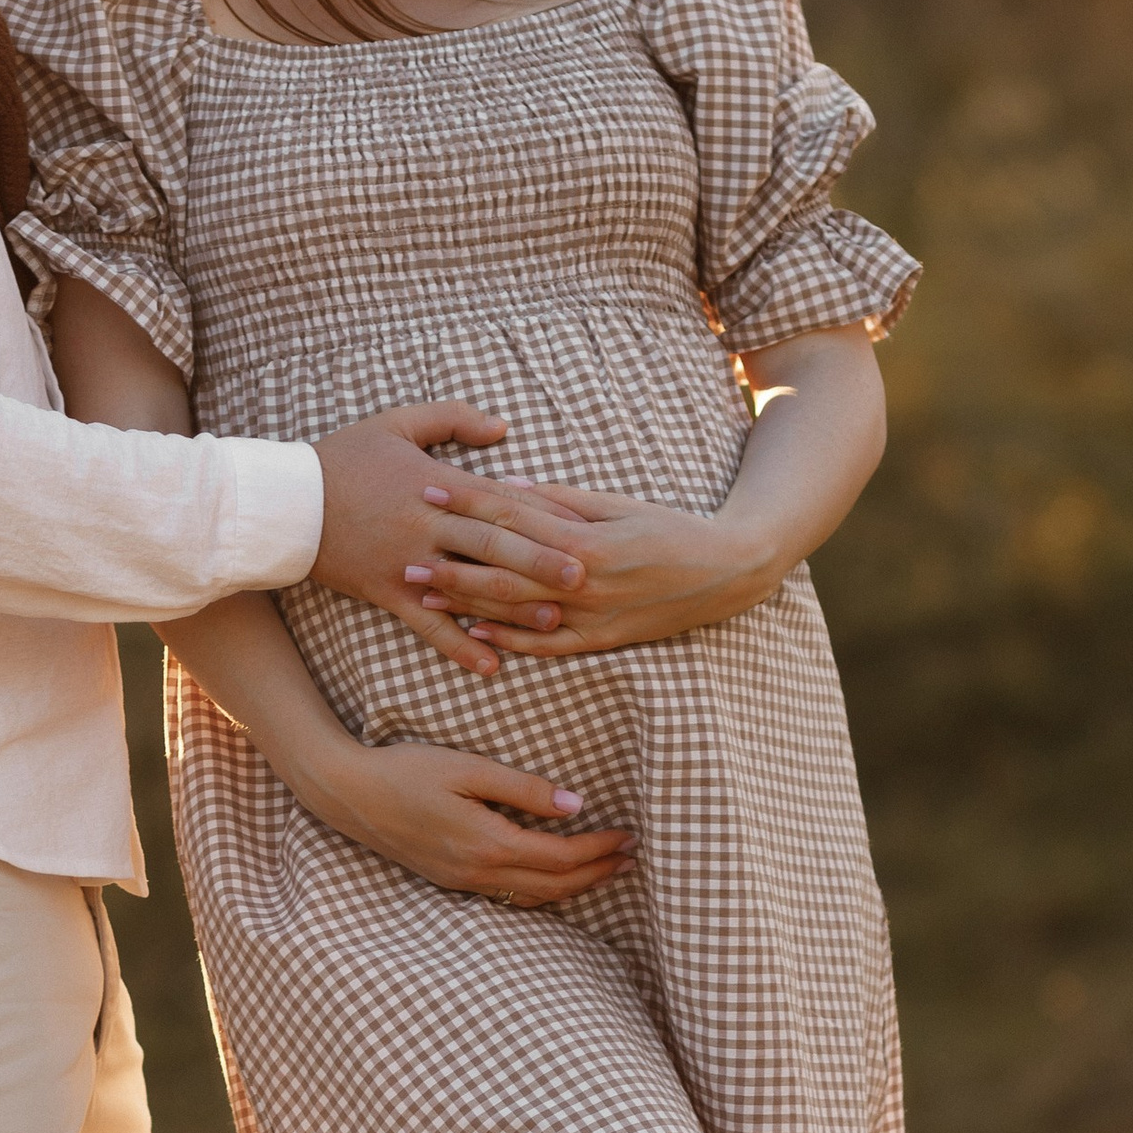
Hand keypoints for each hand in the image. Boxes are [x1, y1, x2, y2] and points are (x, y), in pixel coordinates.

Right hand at [304, 737, 633, 902]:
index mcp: (488, 844)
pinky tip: (555, 880)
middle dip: (599, 873)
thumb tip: (574, 804)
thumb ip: (523, 788)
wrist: (349, 793)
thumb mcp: (468, 768)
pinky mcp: (451, 880)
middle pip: (555, 885)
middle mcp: (478, 873)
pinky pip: (510, 897)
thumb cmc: (406, 770)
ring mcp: (463, 882)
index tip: (628, 836)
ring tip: (607, 871)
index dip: (600, 848)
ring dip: (576, 887)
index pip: (561, 857)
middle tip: (632, 857)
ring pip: (535, 898)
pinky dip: (543, 892)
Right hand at [311, 407, 586, 678]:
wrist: (285, 502)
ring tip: (553, 623)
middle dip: (540, 561)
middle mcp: (427, 524)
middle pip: (494, 544)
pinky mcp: (387, 592)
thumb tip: (504, 427)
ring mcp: (408, 563)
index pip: (499, 500)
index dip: (542, 515)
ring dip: (512, 607)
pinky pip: (428, 625)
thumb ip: (454, 418)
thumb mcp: (397, 423)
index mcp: (436, 483)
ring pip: (469, 587)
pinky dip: (459, 646)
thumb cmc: (342, 458)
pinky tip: (490, 666)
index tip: (579, 528)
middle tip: (584, 578)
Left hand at [421, 478, 781, 656]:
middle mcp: (585, 582)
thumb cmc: (670, 529)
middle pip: (503, 571)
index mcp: (587, 539)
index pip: (512, 519)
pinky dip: (510, 641)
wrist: (727, 573)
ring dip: (466, 604)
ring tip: (424, 596)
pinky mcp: (602, 640)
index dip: (466, 505)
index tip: (426, 492)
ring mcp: (592, 616)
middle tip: (405, 556)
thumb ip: (559, 501)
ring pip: (517, 611)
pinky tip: (476, 635)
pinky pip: (548, 645)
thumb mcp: (617, 504)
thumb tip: (505, 487)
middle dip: (451, 563)